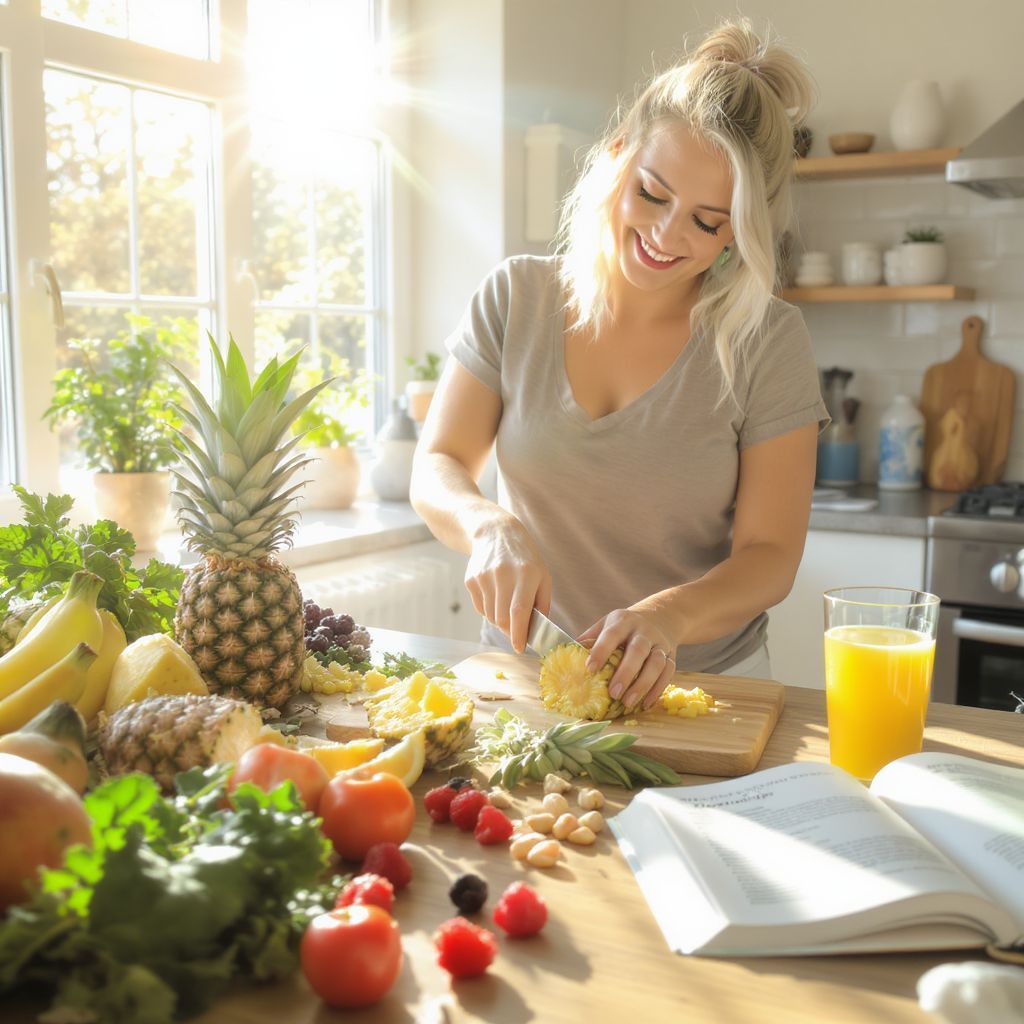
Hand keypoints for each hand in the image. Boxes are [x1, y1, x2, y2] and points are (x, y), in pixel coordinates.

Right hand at [465, 514, 550, 653]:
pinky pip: (480, 607)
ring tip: (507, 606)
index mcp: (525, 573)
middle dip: (510, 632)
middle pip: (502, 618)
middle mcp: (502, 574)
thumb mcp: (542, 574)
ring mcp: (483, 577)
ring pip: (490, 616)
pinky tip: (496, 594)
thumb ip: (542, 603)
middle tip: (517, 633)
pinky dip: (489, 609)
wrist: (495, 533)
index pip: (519, 611)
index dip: (519, 633)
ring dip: (500, 620)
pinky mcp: (471, 580)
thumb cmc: (525, 558)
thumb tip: (537, 631)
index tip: (520, 648)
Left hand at [578, 608, 676, 711]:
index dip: (601, 650)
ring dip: (643, 684)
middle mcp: (644, 631)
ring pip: (656, 663)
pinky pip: (668, 673)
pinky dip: (657, 689)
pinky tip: (645, 703)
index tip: (589, 669)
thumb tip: (564, 655)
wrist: (661, 616)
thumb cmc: (625, 626)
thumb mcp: (607, 624)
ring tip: (627, 702)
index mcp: (623, 621)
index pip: (611, 634)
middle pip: (638, 650)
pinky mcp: (672, 656)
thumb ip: (590, 638)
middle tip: (613, 693)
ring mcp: (659, 643)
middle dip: (626, 672)